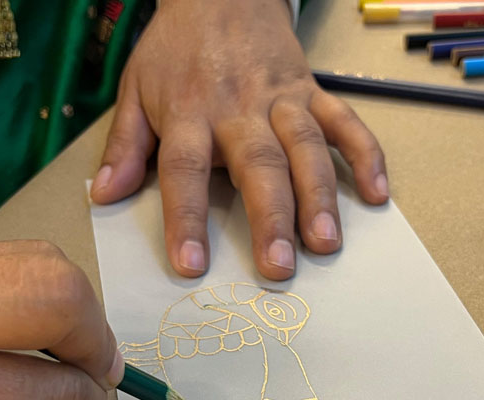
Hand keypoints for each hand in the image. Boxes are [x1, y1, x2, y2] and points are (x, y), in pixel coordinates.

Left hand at [91, 0, 387, 279]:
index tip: (191, 264)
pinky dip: (366, 155)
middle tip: (278, 267)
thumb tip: (105, 195)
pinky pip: (345, 122)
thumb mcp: (135, 90)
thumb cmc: (176, 49)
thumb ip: (124, 145)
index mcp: (189, 113)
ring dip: (319, 196)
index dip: (187, 218)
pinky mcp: (312, 91)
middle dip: (270, 217)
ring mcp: (281, 99)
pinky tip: (378, 194)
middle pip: (257, 165)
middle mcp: (239, 108)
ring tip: (326, 242)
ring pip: (306, 148)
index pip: (184, 170)